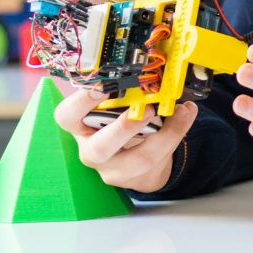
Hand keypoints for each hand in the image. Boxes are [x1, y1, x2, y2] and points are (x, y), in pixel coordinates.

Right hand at [53, 88, 197, 192]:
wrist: (136, 162)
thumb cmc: (120, 125)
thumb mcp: (114, 108)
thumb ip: (124, 94)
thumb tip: (153, 74)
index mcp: (80, 125)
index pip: (66, 116)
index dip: (80, 103)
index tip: (101, 88)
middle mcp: (91, 149)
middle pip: (99, 148)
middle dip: (124, 128)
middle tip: (147, 111)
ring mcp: (112, 168)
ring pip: (135, 160)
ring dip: (162, 136)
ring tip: (179, 113)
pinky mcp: (134, 177)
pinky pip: (157, 161)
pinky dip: (175, 136)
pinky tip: (186, 116)